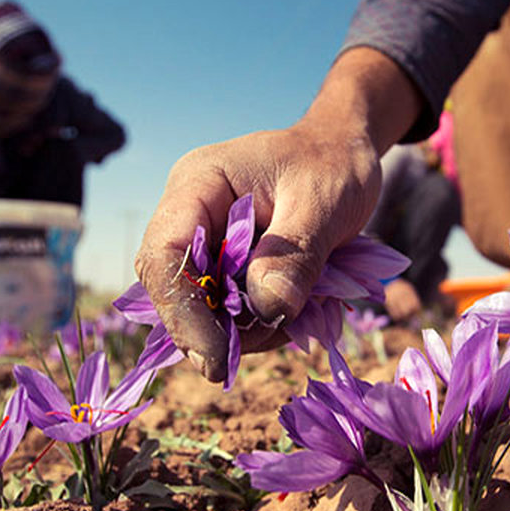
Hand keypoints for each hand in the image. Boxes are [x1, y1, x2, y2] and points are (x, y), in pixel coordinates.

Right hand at [135, 48, 421, 381]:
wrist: (345, 153)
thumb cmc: (335, 166)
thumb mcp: (325, 205)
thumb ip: (295, 254)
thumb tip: (266, 310)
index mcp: (199, 184)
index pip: (164, 254)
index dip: (182, 311)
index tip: (216, 357)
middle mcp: (189, 214)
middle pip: (174, 288)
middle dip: (217, 327)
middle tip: (276, 336)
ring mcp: (204, 242)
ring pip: (201, 308)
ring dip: (246, 329)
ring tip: (300, 314)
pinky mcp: (223, 266)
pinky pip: (227, 310)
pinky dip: (259, 323)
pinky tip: (296, 311)